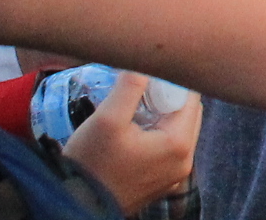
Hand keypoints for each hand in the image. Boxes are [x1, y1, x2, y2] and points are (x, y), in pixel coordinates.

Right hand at [62, 74, 198, 215]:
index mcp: (179, 144)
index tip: (145, 81)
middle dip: (166, 99)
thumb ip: (131, 85)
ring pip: (178, 129)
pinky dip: (156, 135)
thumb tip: (146, 61)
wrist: (75, 204)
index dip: (169, 83)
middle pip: (187, 113)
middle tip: (137, 96)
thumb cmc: (92, 162)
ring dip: (160, 117)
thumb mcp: (108, 118)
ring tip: (132, 114)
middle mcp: (185, 161)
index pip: (190, 96)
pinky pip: (168, 148)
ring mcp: (175, 175)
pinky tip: (132, 133)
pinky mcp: (161, 182)